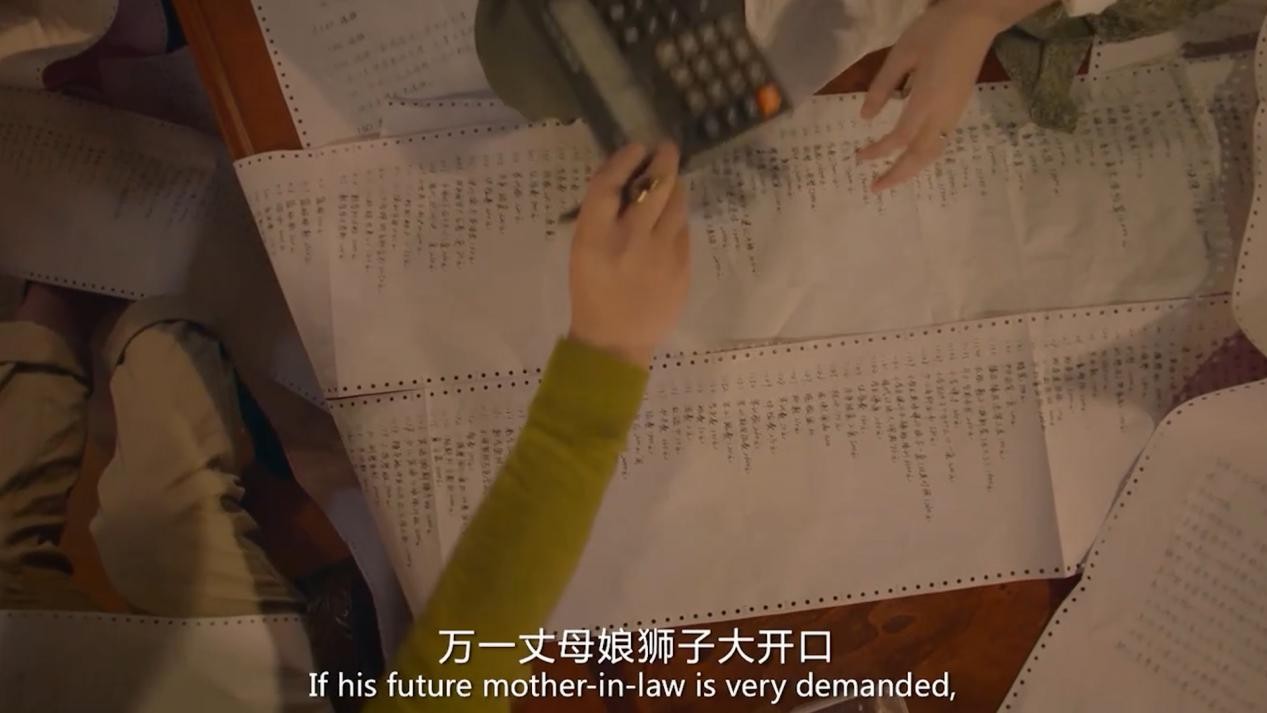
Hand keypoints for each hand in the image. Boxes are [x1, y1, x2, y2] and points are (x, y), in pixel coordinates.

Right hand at [568, 143, 690, 367]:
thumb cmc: (592, 292)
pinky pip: (684, 231)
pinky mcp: (682, 267)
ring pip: (677, 204)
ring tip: (669, 184)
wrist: (614, 341)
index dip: (624, 159)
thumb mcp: (582, 250)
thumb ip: (601, 216)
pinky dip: (677, 220)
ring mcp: (662, 254)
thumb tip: (627, 177)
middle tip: (666, 149)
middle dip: (663, 161)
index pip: (609, 184)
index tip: (636, 147)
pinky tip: (670, 223)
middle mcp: (630, 240)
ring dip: (674, 188)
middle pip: (655, 186)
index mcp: (595, 237)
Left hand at [856, 0, 1010, 190]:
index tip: (858, 157)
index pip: (899, 138)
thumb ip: (882, 86)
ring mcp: (955, 112)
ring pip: (933, 152)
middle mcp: (943, 113)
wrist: (978, 19)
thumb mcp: (902, 53)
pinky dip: (923, 156)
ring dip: (911, 169)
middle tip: (874, 188)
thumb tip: (865, 117)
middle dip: (897, 175)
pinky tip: (911, 157)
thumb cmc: (936, 30)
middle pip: (919, 156)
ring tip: (891, 178)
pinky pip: (940, 142)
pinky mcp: (959, 108)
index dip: (878, 151)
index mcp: (927, 100)